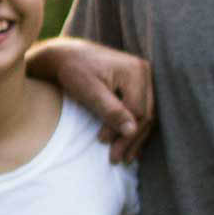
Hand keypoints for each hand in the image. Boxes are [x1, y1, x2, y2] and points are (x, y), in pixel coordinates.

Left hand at [42, 38, 154, 159]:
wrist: (66, 55)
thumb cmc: (73, 71)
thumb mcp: (89, 91)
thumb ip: (110, 109)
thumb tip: (131, 131)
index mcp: (135, 71)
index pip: (137, 109)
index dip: (122, 130)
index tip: (104, 144)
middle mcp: (145, 72)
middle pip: (146, 113)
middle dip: (131, 139)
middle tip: (117, 159)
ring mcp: (145, 77)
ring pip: (147, 113)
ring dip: (136, 137)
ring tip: (125, 158)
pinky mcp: (139, 84)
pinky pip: (142, 109)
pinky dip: (135, 127)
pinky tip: (129, 143)